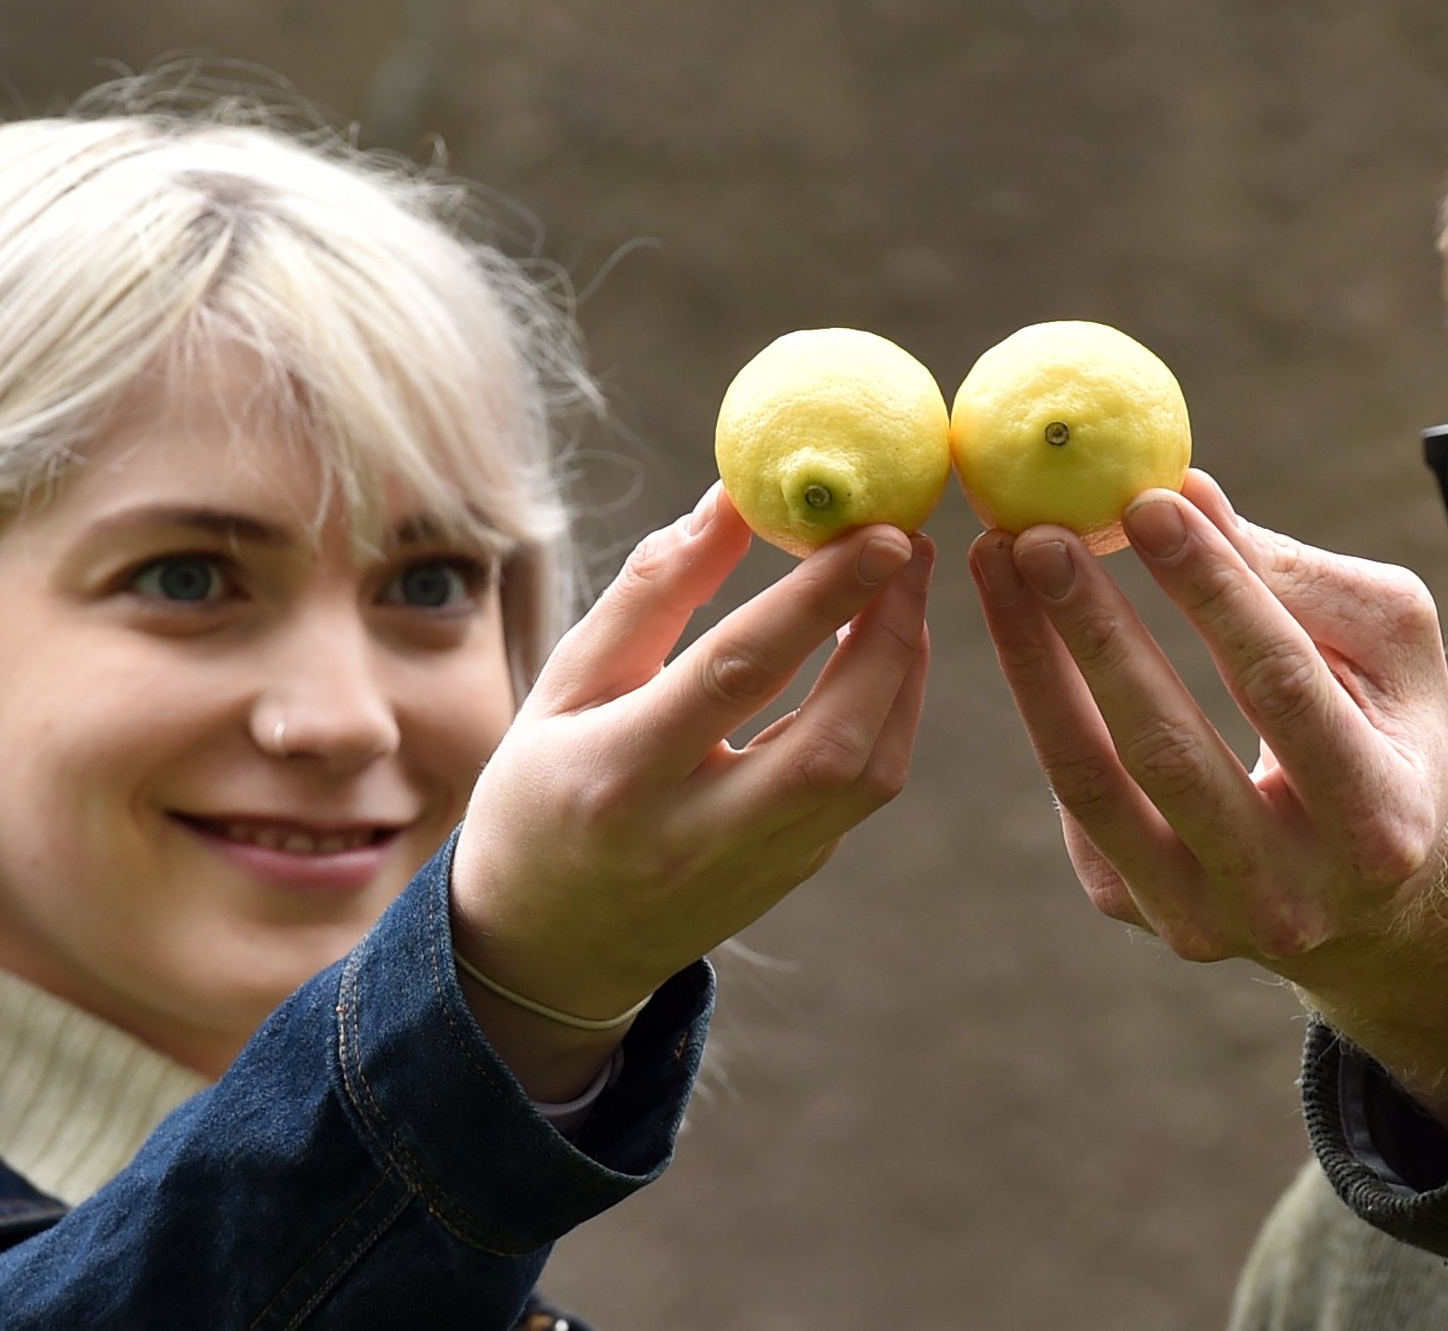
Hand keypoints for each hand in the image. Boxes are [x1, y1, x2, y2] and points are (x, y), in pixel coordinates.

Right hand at [450, 484, 931, 1098]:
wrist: (545, 947)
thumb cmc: (541, 790)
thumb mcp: (564, 686)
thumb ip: (649, 593)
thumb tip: (730, 500)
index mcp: (621, 773)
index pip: (738, 673)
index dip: (818, 598)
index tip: (880, 529)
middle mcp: (696, 832)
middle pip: (833, 738)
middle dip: (888, 634)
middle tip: (907, 545)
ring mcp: (754, 866)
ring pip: (868, 773)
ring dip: (902, 672)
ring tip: (900, 591)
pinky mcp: (793, 875)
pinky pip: (863, 790)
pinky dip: (888, 713)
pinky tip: (881, 654)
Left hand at [969, 469, 1447, 1142]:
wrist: (1393, 899)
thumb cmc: (1396, 734)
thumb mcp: (1390, 649)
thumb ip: (1294, 576)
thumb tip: (1179, 493)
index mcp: (1380, 818)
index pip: (1280, 685)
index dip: (1210, 590)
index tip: (1147, 501)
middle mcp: (1291, 895)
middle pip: (1167, 748)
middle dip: (1095, 628)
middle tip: (1040, 531)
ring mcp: (1209, 922)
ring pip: (1094, 785)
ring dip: (1034, 662)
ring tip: (997, 560)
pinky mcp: (1148, 916)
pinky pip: (1078, 805)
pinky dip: (1044, 708)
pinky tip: (1021, 629)